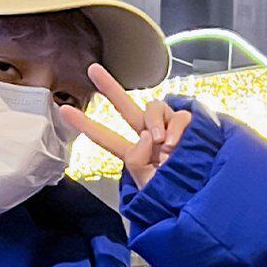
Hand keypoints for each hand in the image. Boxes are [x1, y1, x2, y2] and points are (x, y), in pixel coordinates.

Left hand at [58, 64, 190, 190]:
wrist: (202, 196)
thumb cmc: (176, 195)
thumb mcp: (148, 187)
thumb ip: (137, 163)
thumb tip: (145, 135)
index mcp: (136, 155)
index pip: (107, 138)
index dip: (86, 125)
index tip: (63, 110)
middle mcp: (151, 138)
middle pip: (127, 109)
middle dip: (110, 88)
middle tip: (93, 70)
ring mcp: (170, 130)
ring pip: (153, 108)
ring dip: (154, 123)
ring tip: (163, 147)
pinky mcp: (189, 125)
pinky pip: (179, 116)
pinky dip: (176, 129)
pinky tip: (174, 145)